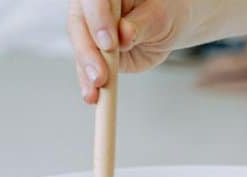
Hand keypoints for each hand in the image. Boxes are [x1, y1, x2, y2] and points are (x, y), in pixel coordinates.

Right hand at [69, 0, 190, 103]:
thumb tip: (125, 34)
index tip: (109, 44)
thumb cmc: (165, 13)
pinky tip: (92, 96)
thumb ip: (141, 25)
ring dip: (86, 72)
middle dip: (89, 53)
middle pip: (80, 25)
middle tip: (100, 75)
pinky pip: (85, 66)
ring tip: (95, 92)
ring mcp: (89, 28)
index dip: (98, 20)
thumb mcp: (160, 16)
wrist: (166, 25)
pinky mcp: (92, 50)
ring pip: (80, 47)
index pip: (95, 0)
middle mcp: (91, 6)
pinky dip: (88, 83)